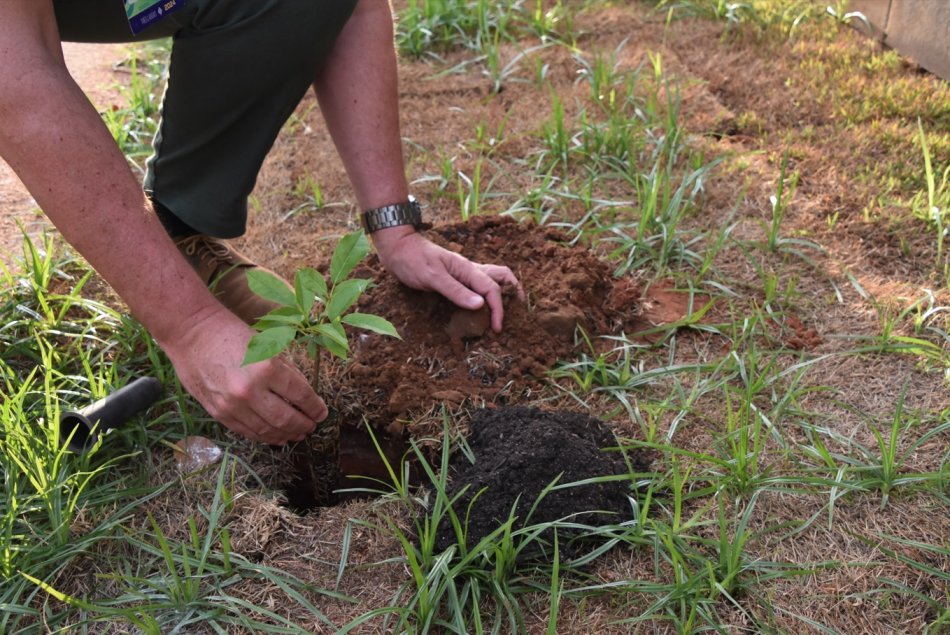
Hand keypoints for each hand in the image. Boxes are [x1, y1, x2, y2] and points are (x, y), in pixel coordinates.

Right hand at [161, 308, 326, 444]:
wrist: (191, 334)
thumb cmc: (232, 333)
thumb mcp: (268, 346)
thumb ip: (287, 371)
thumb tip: (305, 396)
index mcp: (267, 368)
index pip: (300, 396)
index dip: (315, 407)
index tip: (322, 412)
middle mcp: (250, 391)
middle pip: (286, 419)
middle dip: (304, 425)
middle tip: (312, 425)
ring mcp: (232, 405)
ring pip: (267, 430)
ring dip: (286, 435)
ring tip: (298, 434)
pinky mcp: (218, 413)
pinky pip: (247, 432)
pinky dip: (265, 437)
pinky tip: (276, 436)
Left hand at [372, 227, 524, 331]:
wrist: (396, 247)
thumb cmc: (412, 260)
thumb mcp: (433, 277)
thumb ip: (456, 291)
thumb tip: (481, 305)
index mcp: (468, 269)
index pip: (492, 290)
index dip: (498, 309)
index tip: (497, 328)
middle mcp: (469, 270)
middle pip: (501, 278)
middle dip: (512, 295)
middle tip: (513, 315)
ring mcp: (462, 274)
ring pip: (491, 281)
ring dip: (500, 295)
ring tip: (501, 313)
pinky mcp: (454, 279)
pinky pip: (476, 287)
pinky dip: (484, 297)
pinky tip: (480, 308)